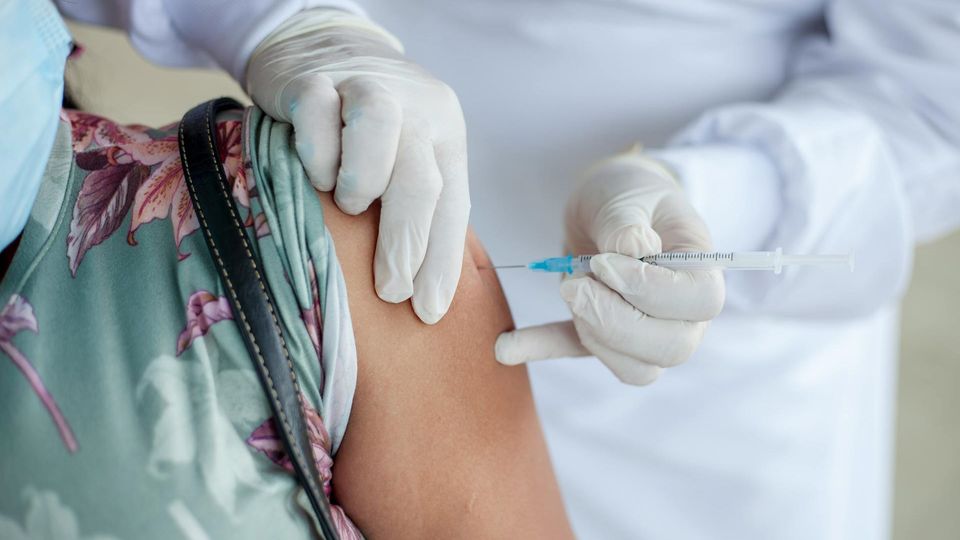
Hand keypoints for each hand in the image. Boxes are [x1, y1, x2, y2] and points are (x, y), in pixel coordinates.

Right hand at [245, 9, 468, 323]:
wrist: (318, 46)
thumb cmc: (363, 127)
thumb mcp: (404, 157)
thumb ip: (416, 205)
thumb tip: (420, 292)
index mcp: (444, 132)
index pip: (453, 204)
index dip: (443, 262)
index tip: (430, 311)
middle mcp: (415, 107)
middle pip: (421, 179)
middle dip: (408, 245)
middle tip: (390, 291)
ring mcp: (365, 86)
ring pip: (378, 133)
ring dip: (364, 184)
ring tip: (350, 207)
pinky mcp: (313, 79)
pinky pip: (318, 117)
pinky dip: (318, 154)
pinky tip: (315, 173)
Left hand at [495, 149, 724, 384]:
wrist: (611, 204)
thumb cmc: (630, 194)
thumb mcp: (627, 195)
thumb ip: (627, 223)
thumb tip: (631, 251)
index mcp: (701, 270)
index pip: (700, 302)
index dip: (652, 290)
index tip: (605, 262)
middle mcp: (683, 313)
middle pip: (670, 348)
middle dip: (615, 322)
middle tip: (573, 284)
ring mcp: (647, 332)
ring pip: (635, 368)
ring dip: (592, 335)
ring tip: (567, 287)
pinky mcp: (603, 336)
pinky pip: (579, 354)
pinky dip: (543, 349)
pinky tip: (506, 346)